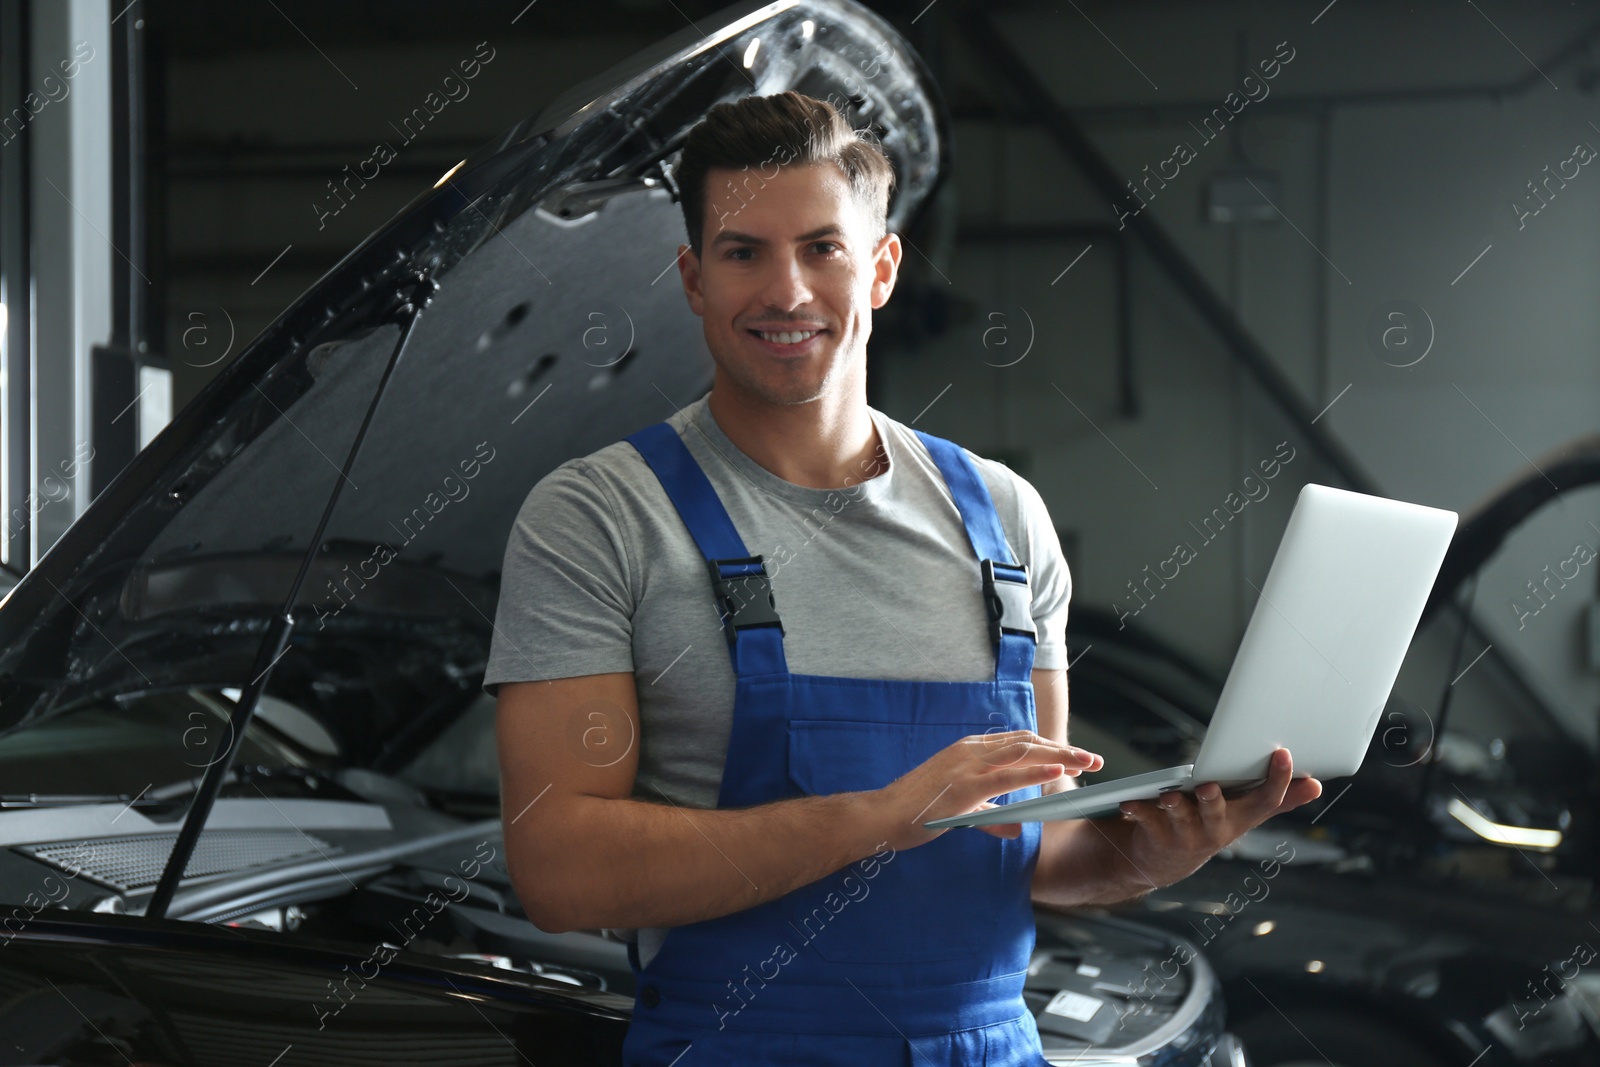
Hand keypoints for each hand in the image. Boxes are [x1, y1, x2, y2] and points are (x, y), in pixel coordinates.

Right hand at [871, 729, 1103, 849]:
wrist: (882, 816)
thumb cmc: (917, 811)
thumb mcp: (961, 811)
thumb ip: (989, 815)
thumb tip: (1014, 827)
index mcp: (970, 750)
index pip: (1020, 742)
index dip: (1051, 748)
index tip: (1077, 759)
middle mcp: (971, 750)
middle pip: (1028, 743)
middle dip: (1064, 750)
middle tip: (1094, 760)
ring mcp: (967, 765)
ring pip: (1023, 752)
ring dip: (1059, 756)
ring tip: (1086, 762)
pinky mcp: (964, 786)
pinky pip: (1006, 776)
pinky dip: (1035, 772)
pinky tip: (1057, 773)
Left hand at [1114, 747, 1320, 890]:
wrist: (1167, 861)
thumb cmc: (1213, 824)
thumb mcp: (1246, 812)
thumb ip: (1279, 798)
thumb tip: (1317, 785)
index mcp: (1242, 817)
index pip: (1266, 800)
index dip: (1278, 780)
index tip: (1283, 754)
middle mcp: (1216, 829)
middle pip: (1218, 813)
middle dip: (1213, 801)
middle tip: (1208, 787)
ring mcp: (1186, 834)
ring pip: (1181, 818)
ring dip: (1176, 806)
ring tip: (1170, 797)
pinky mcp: (1157, 834)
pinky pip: (1147, 820)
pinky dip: (1139, 810)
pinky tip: (1130, 803)